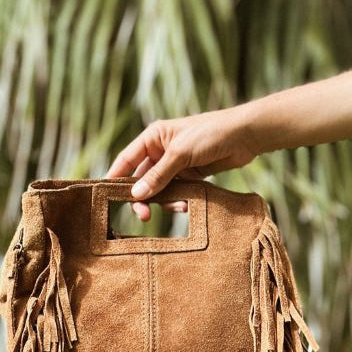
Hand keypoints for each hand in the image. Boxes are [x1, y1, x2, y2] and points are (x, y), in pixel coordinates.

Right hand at [105, 106, 256, 219]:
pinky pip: (176, 192)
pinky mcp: (190, 175)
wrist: (245, 136)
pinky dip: (178, 200)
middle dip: (142, 198)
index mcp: (153, 138)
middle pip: (141, 180)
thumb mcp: (180, 154)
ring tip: (178, 207)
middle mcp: (160, 151)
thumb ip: (158, 176)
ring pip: (159, 189)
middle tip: (143, 216)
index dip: (115, 178)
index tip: (107, 198)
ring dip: (164, 201)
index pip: (126, 160)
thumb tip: (136, 196)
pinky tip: (187, 205)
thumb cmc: (210, 135)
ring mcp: (175, 164)